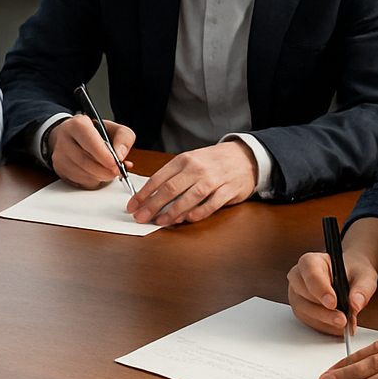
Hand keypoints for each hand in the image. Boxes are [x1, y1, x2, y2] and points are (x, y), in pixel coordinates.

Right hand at [47, 115, 135, 187]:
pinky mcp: (60, 170)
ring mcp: (60, 156)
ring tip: (107, 169)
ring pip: (83, 174)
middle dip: (105, 170)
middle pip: (85, 161)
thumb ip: (124, 137)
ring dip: (100, 176)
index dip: (103, 155)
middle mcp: (64, 139)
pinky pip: (80, 182)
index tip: (115, 163)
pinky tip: (96, 172)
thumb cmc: (96, 133)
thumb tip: (120, 155)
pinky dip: (93, 181)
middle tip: (117, 170)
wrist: (75, 137)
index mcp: (77, 124)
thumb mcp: (114, 128)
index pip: (89, 140)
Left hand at [128, 141, 255, 224]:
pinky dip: (198, 212)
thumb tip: (150, 197)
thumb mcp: (190, 161)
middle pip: (170, 189)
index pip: (158, 178)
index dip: (143, 194)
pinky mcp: (227, 190)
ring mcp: (213, 179)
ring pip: (190, 197)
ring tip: (160, 221)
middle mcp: (197, 168)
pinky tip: (188, 219)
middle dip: (152, 205)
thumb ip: (173, 177)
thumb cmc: (213, 162)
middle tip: (140, 217)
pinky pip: (211, 204)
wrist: (244, 156)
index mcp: (184, 160)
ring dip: (173, 211)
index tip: (132, 206)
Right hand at [288, 249, 377, 335]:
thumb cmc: (354, 273)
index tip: (333, 303)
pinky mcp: (301, 310)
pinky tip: (338, 326)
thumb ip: (362, 289)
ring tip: (345, 324)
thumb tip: (355, 304)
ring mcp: (297, 294)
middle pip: (304, 295)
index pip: (310, 273)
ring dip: (325, 321)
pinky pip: (309, 322)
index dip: (320, 289)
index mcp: (311, 261)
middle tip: (343, 320)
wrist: (350, 279)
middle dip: (324, 311)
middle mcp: (298, 277)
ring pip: (304, 311)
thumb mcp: (364, 276)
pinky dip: (325, 327)